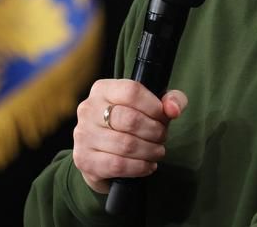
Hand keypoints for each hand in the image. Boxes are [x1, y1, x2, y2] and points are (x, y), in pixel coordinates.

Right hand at [71, 79, 187, 193]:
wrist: (103, 154)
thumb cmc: (131, 124)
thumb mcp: (152, 106)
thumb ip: (171, 100)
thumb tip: (173, 109)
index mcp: (102, 89)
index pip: (132, 91)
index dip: (154, 106)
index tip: (164, 117)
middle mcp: (88, 109)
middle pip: (130, 120)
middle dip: (154, 132)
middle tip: (162, 138)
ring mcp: (83, 135)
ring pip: (126, 144)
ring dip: (149, 151)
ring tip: (157, 151)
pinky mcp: (84, 159)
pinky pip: (118, 165)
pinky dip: (139, 167)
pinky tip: (147, 165)